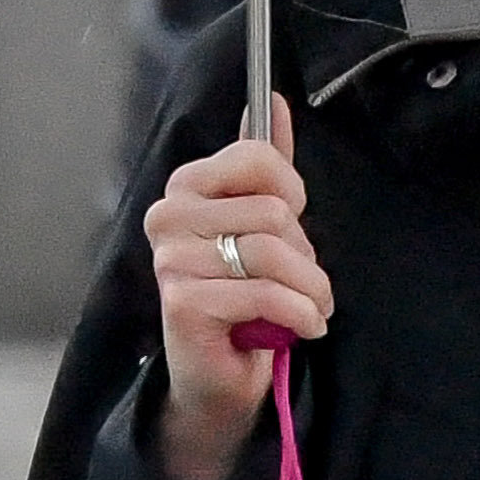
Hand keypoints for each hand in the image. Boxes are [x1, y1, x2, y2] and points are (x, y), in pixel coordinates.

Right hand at [142, 98, 328, 479]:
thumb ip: (265, 165)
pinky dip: (299, 315)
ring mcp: (171, 260)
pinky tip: (302, 328)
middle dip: (305, 254)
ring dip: (311, 289)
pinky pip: (264, 294)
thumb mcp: (260, 225)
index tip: (293, 226)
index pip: (258, 158)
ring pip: (273, 253)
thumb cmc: (243, 298)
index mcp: (185, 187)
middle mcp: (167, 216)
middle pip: (274, 211)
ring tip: (311, 308)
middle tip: (300, 282)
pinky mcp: (183, 302)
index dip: (292, 195)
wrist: (218, 379)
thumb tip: (272, 100)